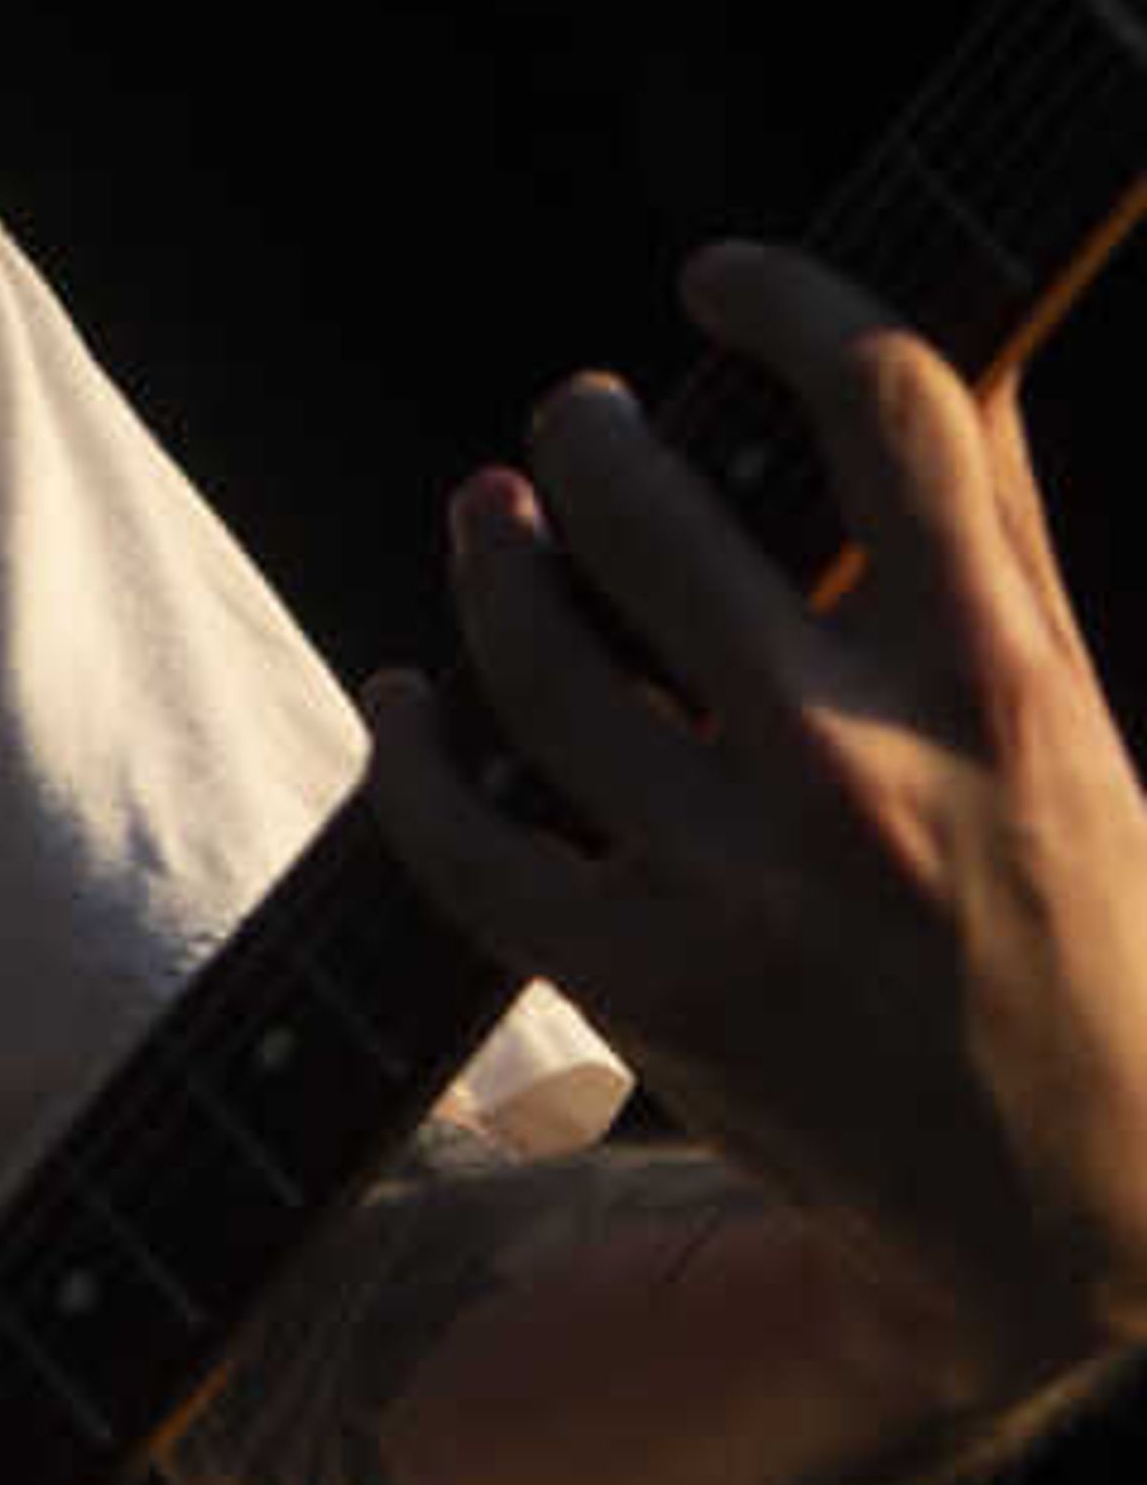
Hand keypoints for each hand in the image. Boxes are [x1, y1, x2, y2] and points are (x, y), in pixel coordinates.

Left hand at [364, 235, 1146, 1415]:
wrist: (1073, 1206)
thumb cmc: (1091, 931)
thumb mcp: (1076, 725)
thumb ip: (994, 540)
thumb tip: (929, 351)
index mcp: (999, 677)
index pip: (887, 402)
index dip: (788, 298)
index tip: (719, 278)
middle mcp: (861, 765)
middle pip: (653, 516)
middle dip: (586, 437)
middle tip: (570, 421)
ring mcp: (737, 882)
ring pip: (535, 662)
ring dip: (489, 564)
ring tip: (485, 521)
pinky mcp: (646, 985)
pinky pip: (465, 842)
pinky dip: (412, 753)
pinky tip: (406, 703)